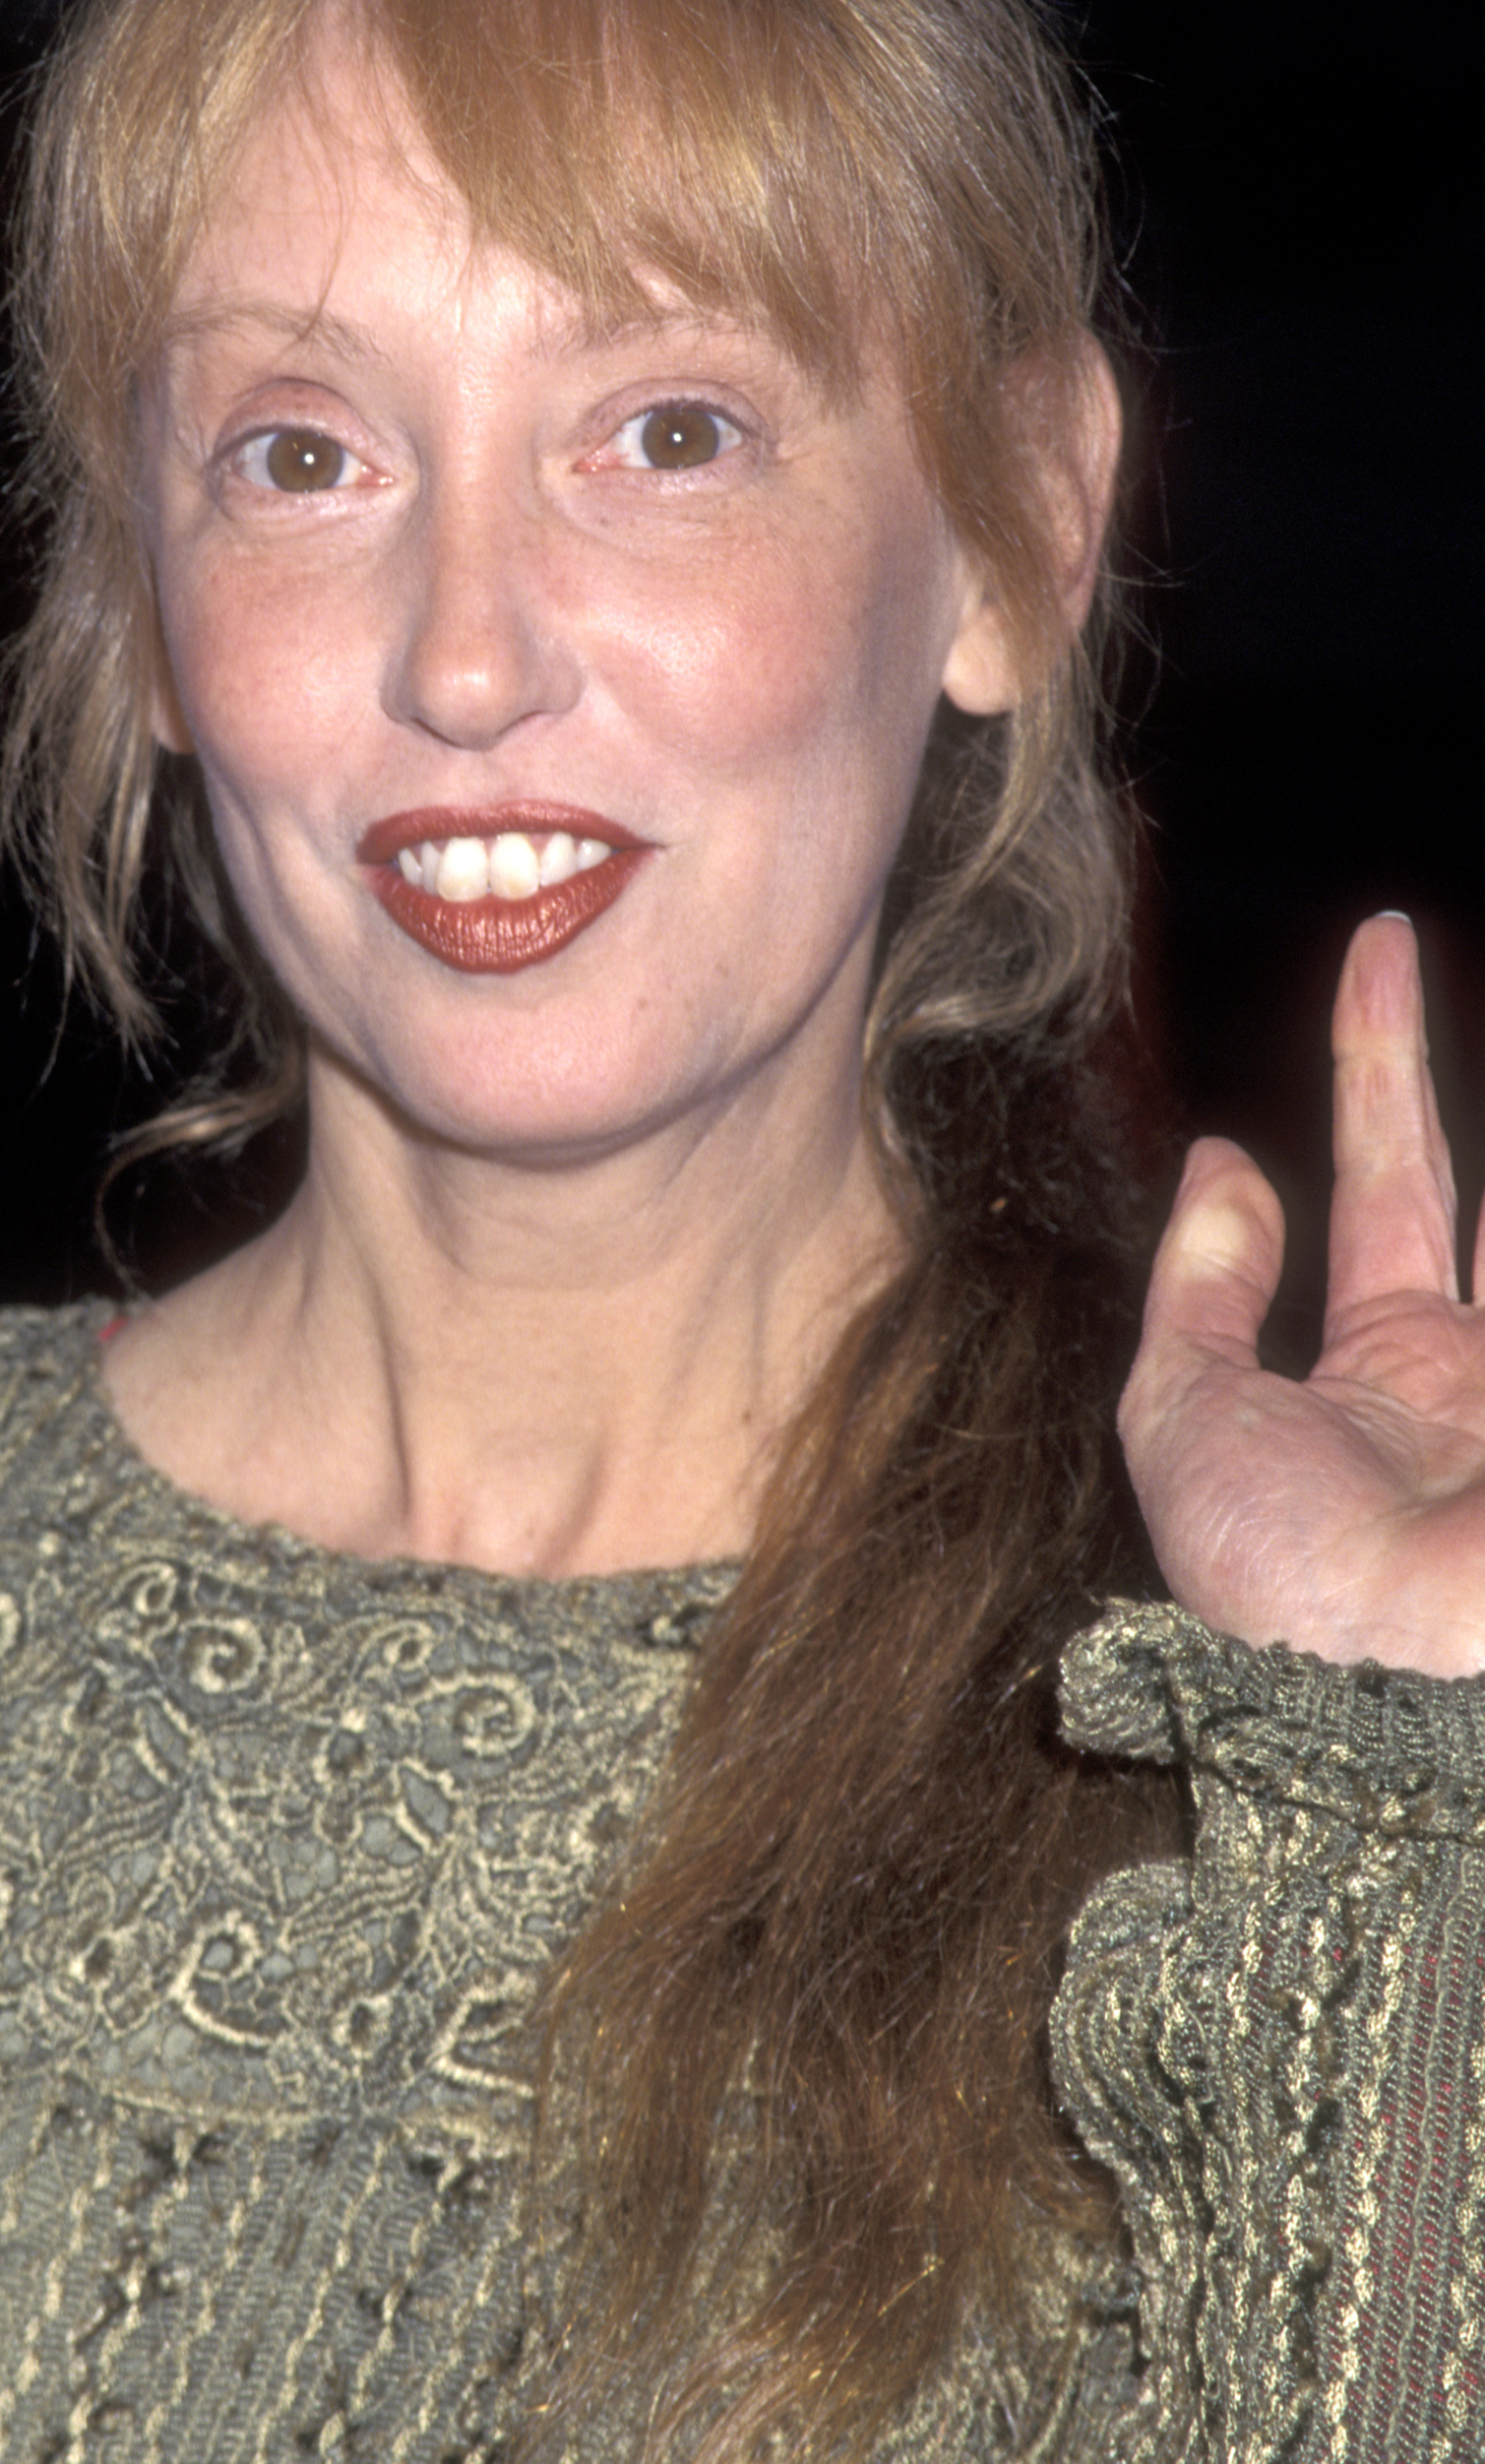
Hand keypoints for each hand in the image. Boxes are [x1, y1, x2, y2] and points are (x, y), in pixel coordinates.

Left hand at [1120, 913, 1484, 1677]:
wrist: (1375, 1702)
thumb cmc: (1275, 1575)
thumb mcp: (1185, 1415)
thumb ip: (1204, 1284)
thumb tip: (1224, 1161)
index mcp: (1389, 1365)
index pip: (1395, 1173)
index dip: (1380, 1059)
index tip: (1379, 945)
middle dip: (1466, 1061)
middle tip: (1405, 941)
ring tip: (1444, 981)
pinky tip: (1448, 1203)